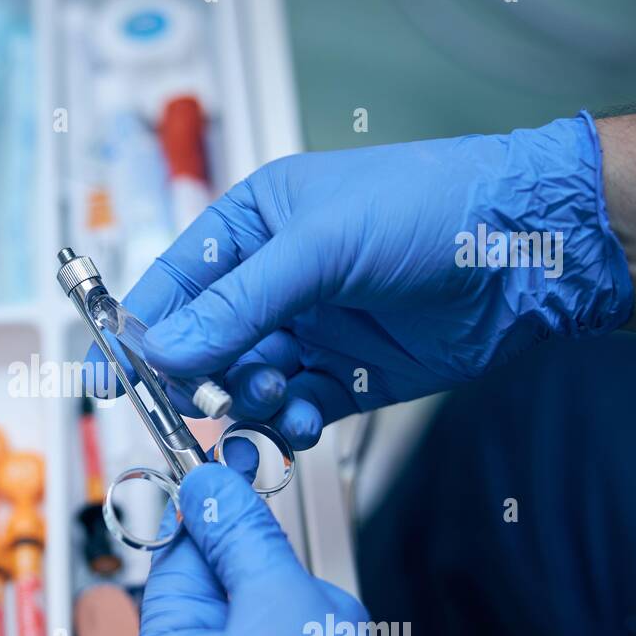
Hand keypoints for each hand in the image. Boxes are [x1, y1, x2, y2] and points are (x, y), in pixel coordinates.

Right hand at [88, 111, 632, 447]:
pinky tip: (300, 419)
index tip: (106, 376)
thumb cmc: (430, 211)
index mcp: (253, 225)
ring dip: (245, 401)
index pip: (174, 285)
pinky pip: (290, 412)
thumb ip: (236, 304)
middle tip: (203, 395)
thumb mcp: (319, 247)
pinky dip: (286, 424)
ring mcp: (308, 332)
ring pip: (242, 385)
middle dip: (198, 375)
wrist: (529, 255)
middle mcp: (273, 281)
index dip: (138, 330)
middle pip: (202, 344)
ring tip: (270, 397)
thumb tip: (162, 351)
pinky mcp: (344, 378)